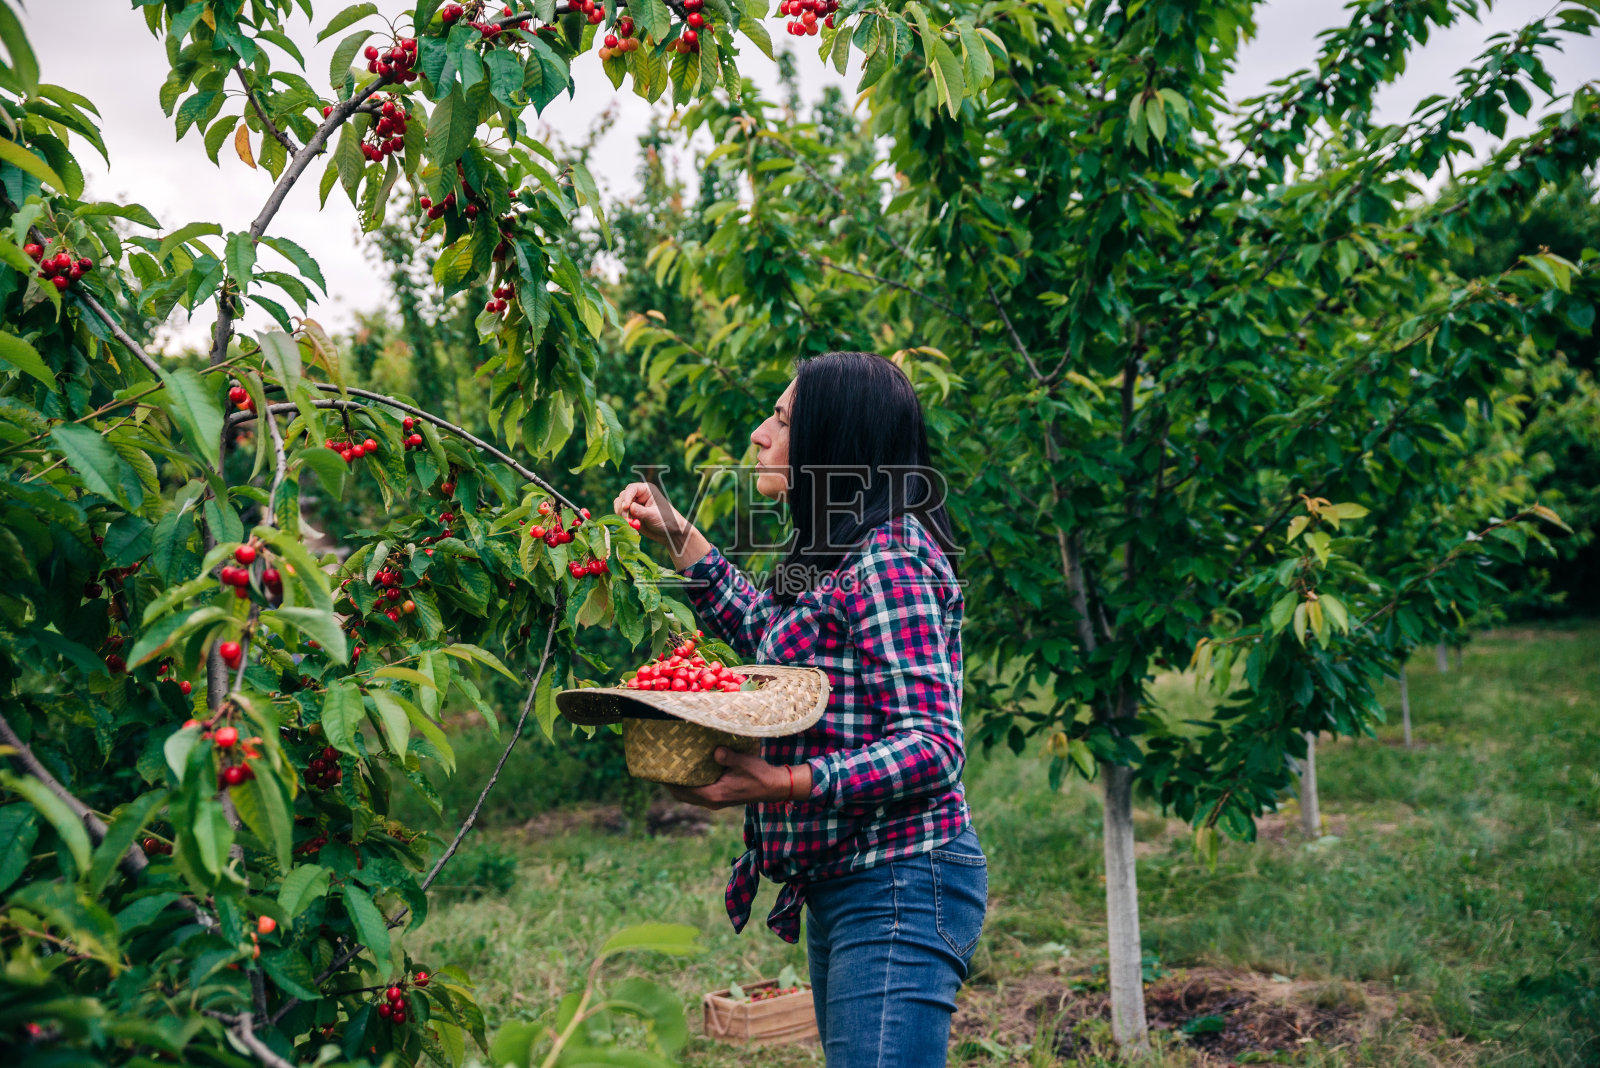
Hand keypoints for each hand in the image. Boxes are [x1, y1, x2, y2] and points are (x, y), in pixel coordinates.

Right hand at [612, 481, 686, 546]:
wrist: (670, 533)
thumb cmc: (667, 520)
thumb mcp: (654, 515)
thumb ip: (641, 511)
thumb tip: (629, 508)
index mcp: (647, 490)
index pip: (631, 489)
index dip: (626, 497)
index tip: (625, 507)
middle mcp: (639, 495)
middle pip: (623, 496)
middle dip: (622, 507)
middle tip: (627, 519)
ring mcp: (634, 504)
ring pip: (619, 504)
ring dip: (621, 513)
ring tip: (630, 522)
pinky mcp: (631, 514)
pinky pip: (620, 513)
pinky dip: (622, 518)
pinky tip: (630, 524)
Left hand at [667, 748, 811, 809]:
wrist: (774, 787)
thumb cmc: (759, 774)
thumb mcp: (744, 762)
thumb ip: (727, 757)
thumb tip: (715, 751)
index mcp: (714, 794)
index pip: (684, 790)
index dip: (669, 782)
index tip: (659, 770)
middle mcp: (712, 801)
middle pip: (682, 795)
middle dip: (670, 784)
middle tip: (660, 768)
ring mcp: (716, 801)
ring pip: (689, 796)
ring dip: (679, 786)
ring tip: (671, 770)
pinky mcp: (720, 798)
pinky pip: (697, 794)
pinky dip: (689, 786)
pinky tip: (689, 773)